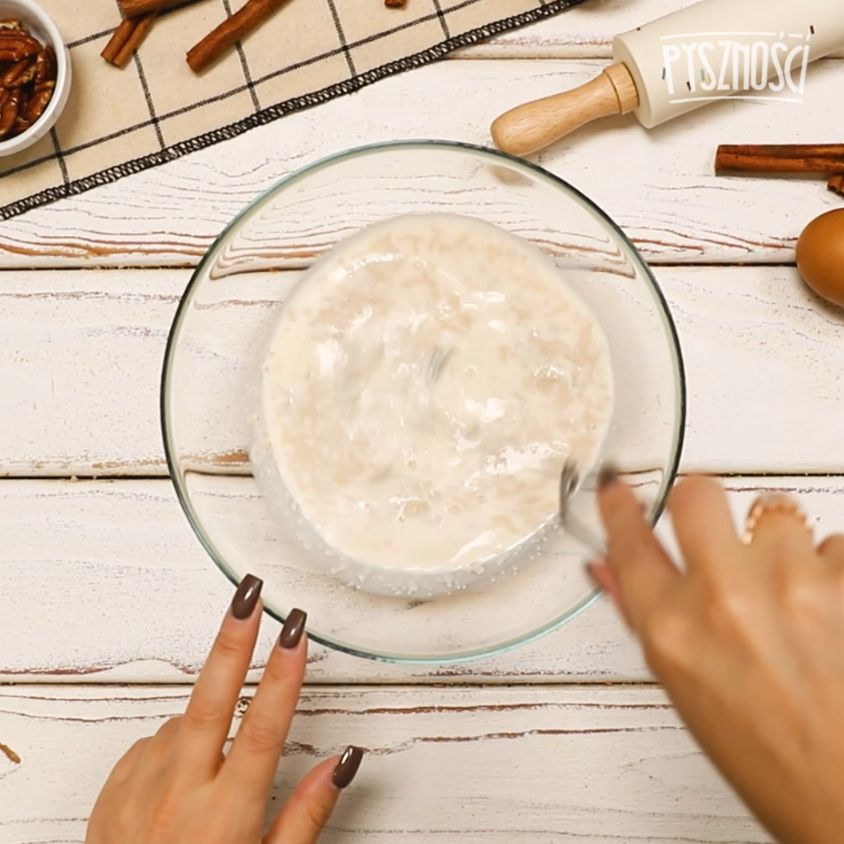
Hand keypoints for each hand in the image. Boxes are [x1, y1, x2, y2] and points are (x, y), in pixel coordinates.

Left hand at [86, 576, 363, 843]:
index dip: (284, 674)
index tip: (296, 632)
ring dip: (207, 724)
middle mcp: (179, 793)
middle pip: (211, 699)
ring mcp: (140, 786)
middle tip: (250, 594)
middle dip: (233, 640)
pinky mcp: (114, 786)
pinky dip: (175, 746)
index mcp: (226, 813)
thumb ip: (305, 815)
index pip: (263, 728)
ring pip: (184, 722)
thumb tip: (341, 762)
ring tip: (212, 772)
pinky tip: (179, 782)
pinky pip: (155, 741)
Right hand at [592, 473, 843, 843]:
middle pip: (698, 494)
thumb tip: (608, 566)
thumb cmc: (765, 754)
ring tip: (791, 596)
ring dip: (779, 548)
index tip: (618, 489)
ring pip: (775, 516)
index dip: (620, 507)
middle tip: (717, 526)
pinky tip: (827, 610)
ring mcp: (794, 584)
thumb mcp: (683, 685)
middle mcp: (726, 598)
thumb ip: (643, 614)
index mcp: (672, 631)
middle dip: (701, 502)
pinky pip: (835, 542)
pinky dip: (831, 568)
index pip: (629, 542)